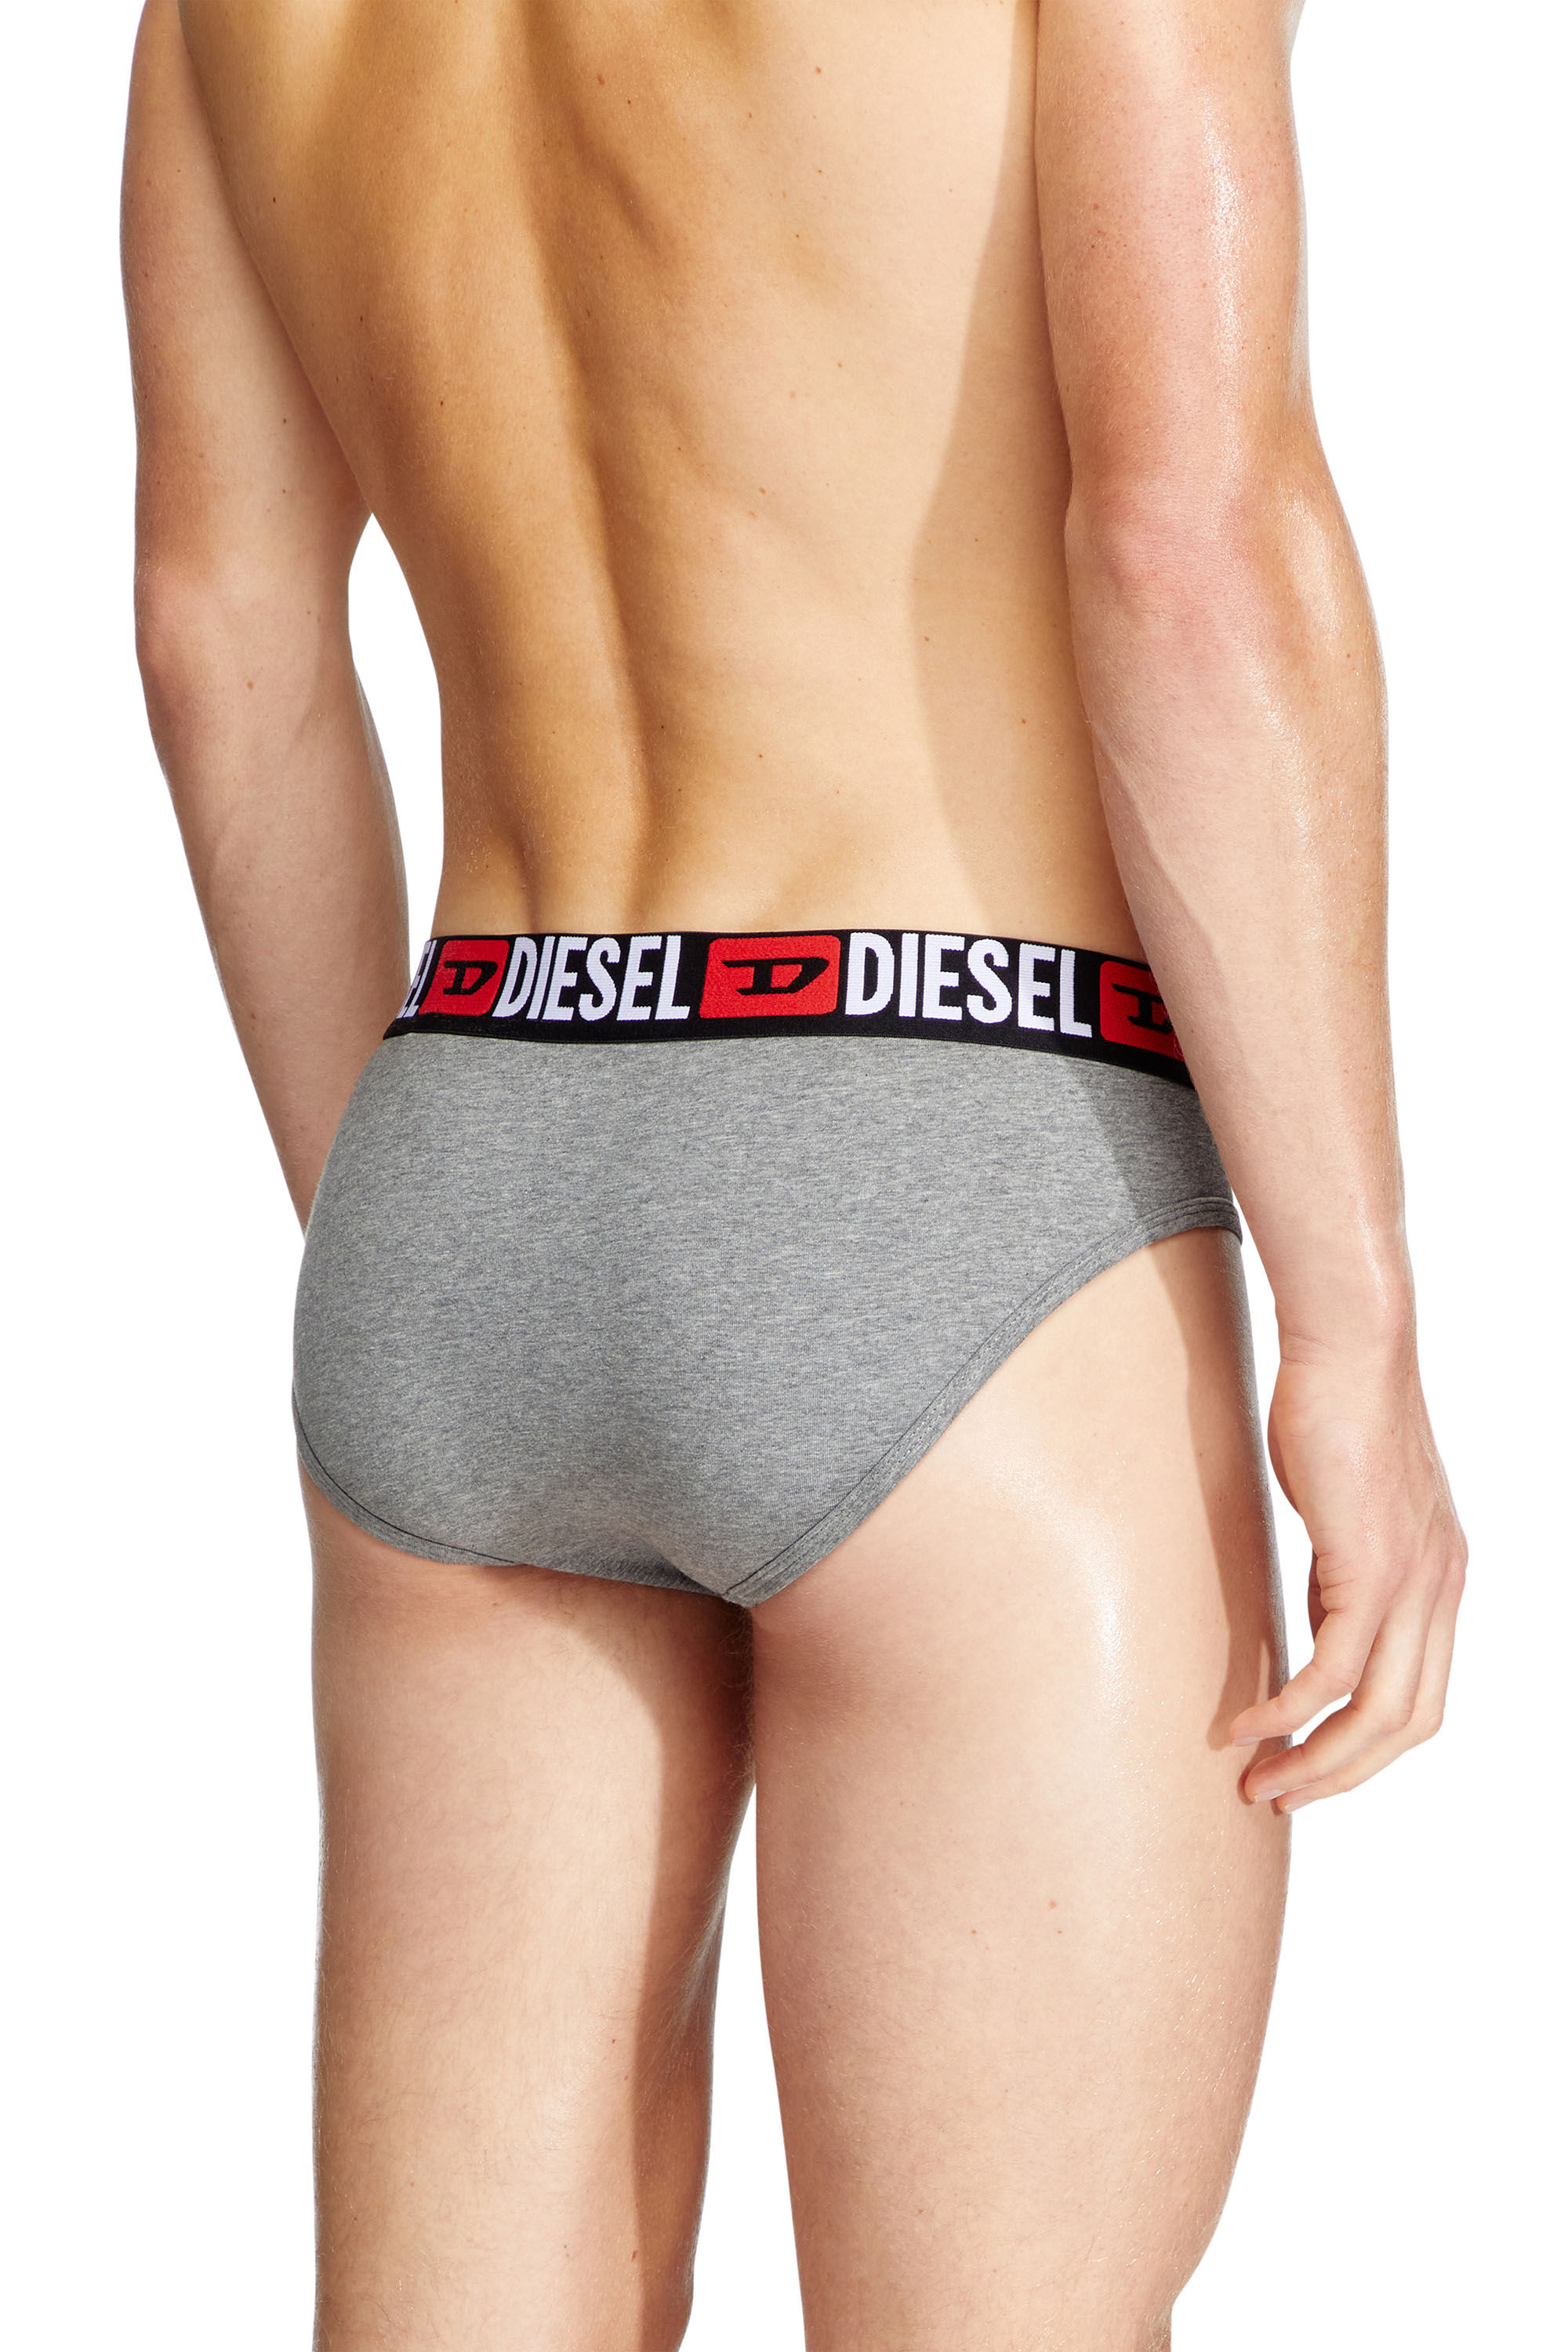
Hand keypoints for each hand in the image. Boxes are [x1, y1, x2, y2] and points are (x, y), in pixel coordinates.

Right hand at [1229, 1339, 1465, 1809]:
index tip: (1303, 1763)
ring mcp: (1415, 1582)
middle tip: (1276, 1794)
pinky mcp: (1373, 1566)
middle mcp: (1442, 1590)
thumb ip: (1341, 1566)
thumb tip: (1309, 1612)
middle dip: (1340, 1775)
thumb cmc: (1334, 1408)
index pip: (1420, 1698)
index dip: (1364, 1749)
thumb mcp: (1347, 1507)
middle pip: (1408, 1725)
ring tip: (1259, 1780)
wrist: (1351, 1346)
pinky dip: (1290, 1709)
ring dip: (1315, 1760)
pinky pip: (1335, 1671)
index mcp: (1441, 1580)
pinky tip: (1249, 1722)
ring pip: (1377, 1713)